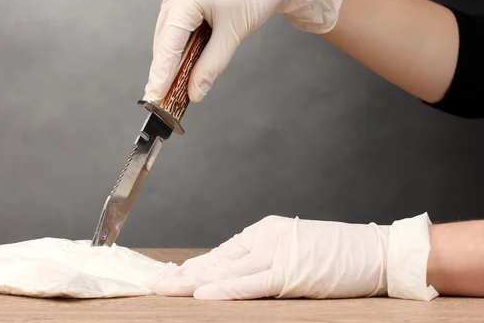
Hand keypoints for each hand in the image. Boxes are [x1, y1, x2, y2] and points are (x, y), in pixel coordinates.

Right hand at [144, 0, 345, 102]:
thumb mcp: (233, 34)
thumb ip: (210, 66)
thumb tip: (194, 91)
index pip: (167, 43)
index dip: (161, 73)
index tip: (155, 96)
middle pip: (164, 37)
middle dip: (166, 66)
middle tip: (166, 95)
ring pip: (169, 29)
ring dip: (174, 53)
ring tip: (178, 79)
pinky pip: (177, 18)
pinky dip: (182, 38)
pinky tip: (188, 55)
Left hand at [152, 215, 388, 299]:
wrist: (375, 251)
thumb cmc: (337, 254)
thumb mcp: (292, 250)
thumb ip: (262, 261)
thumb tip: (232, 276)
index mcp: (263, 232)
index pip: (220, 254)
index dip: (192, 268)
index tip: (169, 276)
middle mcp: (263, 238)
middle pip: (215, 261)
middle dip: (182, 275)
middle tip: (152, 283)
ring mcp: (275, 253)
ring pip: (225, 270)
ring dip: (191, 283)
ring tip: (164, 290)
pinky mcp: (288, 272)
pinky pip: (250, 283)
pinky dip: (224, 289)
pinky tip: (201, 294)